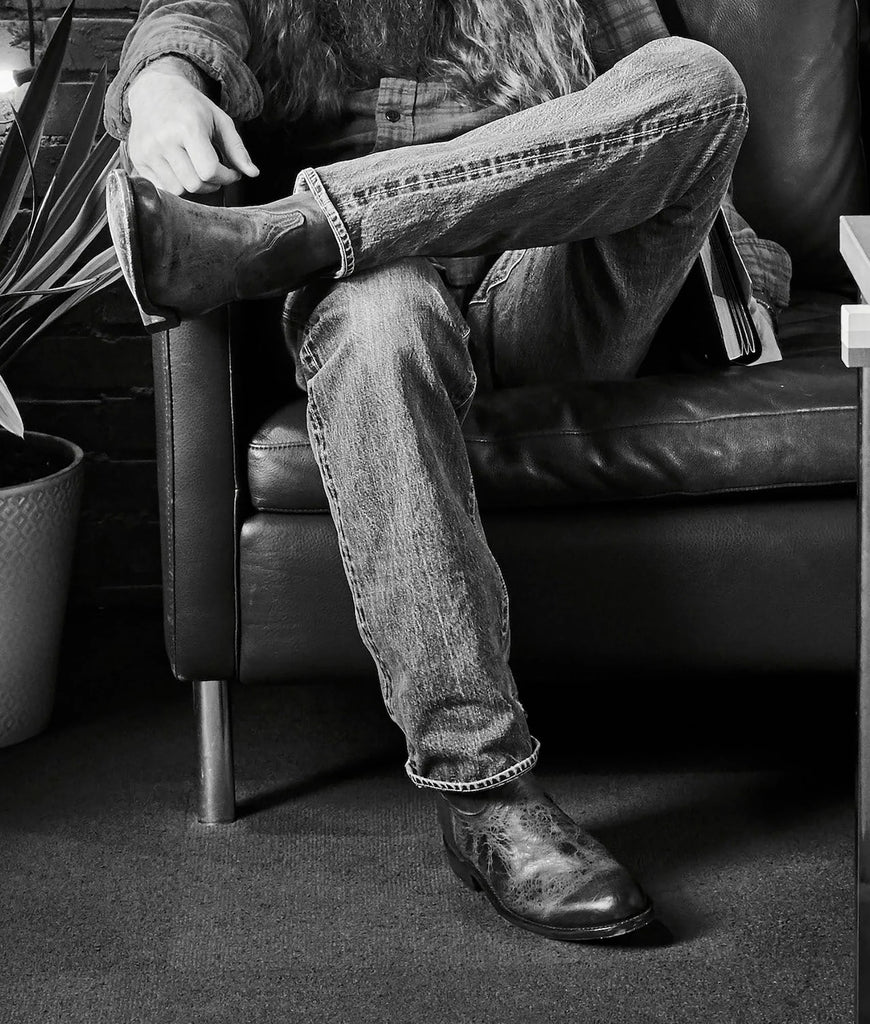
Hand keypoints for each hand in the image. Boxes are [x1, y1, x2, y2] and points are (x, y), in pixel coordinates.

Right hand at [126, 65, 258, 194]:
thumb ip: (237, 148)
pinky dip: (176, 185)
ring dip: (194, 186)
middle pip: (194, 184)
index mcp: (188, 127)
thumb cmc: (192, 107)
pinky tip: (181, 171)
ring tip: (199, 171)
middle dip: (211, 184)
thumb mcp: (220, 120)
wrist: (154, 91)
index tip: (231, 172)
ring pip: (178, 190)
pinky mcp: (138, 159)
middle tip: (216, 173)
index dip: (226, 178)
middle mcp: (164, 140)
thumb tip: (253, 174)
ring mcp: (148, 151)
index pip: (209, 171)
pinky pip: (162, 187)